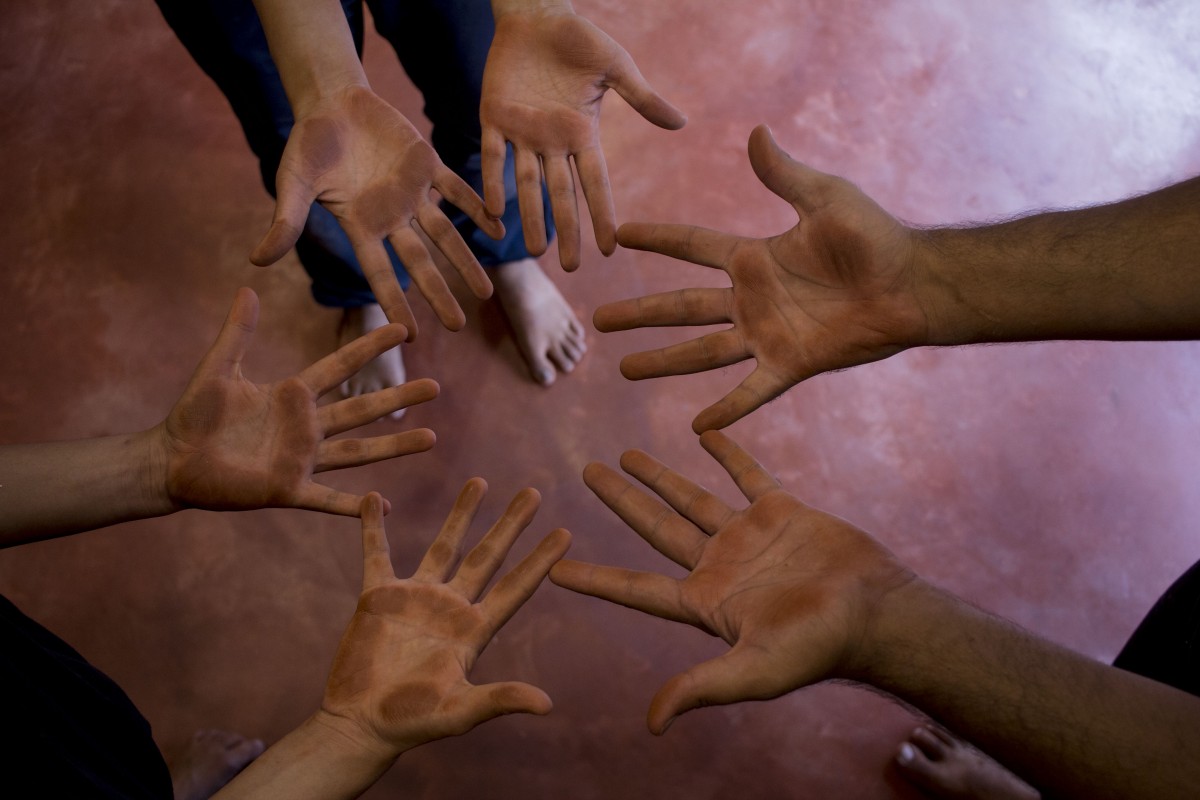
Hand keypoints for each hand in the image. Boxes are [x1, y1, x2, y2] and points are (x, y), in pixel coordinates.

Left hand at [158, 287, 436, 515]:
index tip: (401, 329)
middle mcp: (306, 427)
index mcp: (292, 395)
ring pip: (358, 452)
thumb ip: (237, 333)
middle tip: (435, 386)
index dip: (369, 348)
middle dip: (399, 396)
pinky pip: (327, 499)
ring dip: (394, 446)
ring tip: (431, 437)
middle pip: (363, 409)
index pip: (340, 366)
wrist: (170, 461)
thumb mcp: (218, 369)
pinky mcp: (287, 489)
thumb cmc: (192, 415)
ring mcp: (301, 459)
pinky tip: (384, 507)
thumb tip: (248, 288)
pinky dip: (354, 506)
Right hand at [250, 86, 504, 338]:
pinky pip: (458, 190)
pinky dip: (478, 208)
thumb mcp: (293, 183)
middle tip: (458, 326)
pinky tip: (499, 229)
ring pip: (445, 233)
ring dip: (466, 262)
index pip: (380, 272)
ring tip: (486, 293)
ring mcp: (412, 193)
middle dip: (439, 293)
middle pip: (420, 263)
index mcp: (361, 226)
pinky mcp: (428, 164)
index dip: (394, 302)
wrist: (332, 102)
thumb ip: (286, 221)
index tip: (409, 335)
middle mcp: (391, 216)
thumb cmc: (308, 145)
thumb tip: (257, 260)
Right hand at [320, 486, 570, 754]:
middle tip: (534, 492)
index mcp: (474, 631)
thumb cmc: (411, 723)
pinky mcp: (378, 597)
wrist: (359, 724)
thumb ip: (499, 700)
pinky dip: (373, 527)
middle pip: (488, 556)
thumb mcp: (459, 712)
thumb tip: (547, 705)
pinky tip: (373, 499)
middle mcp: (451, 607)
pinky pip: (377, 553)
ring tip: (479, 481)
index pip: (515, 587)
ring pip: (444, 545)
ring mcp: (415, 598)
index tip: (565, 532)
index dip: (539, 561)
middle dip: (511, 525)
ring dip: (461, 514)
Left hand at [481, 8, 685, 270]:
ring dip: (531, 218)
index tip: (610, 248)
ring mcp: (523, 132)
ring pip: (528, 184)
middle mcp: (553, 142)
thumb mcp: (617, 67)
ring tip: (535, 252)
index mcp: (583, 134)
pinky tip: (495, 209)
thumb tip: (682, 122)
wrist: (536, 13)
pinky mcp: (494, 117)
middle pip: (562, 195)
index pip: (595, 184)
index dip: (601, 215)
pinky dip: (493, 180)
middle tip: (571, 268)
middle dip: (568, 231)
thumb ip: (643, 98)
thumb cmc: (579, 38)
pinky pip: (492, 155)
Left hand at [550, 430, 913, 732]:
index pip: (635, 588)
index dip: (595, 578)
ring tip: (625, 454)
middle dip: (620, 501)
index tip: (554, 567)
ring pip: (692, 497)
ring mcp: (749, 536)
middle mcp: (719, 566)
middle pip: (655, 528)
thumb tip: (652, 724)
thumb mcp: (753, 671)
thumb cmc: (818, 647)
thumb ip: (701, 688)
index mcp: (704, 602)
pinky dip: (726, 453)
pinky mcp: (782, 511)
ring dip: (660, 476)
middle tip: (585, 473)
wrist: (877, 612)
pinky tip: (702, 433)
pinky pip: (746, 474)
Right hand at [600, 125, 928, 431]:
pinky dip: (727, 409)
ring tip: (625, 370)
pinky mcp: (790, 364)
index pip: (691, 248)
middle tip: (600, 321)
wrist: (912, 284)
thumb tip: (755, 131)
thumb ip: (784, 174)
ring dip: (663, 361)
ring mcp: (766, 335)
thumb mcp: (824, 198)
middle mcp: (751, 299)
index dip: (656, 240)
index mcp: (754, 257)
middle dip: (640, 314)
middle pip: (681, 307)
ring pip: (701, 352)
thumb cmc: (874, 237)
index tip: (619, 237)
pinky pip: (751, 390)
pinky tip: (697, 427)